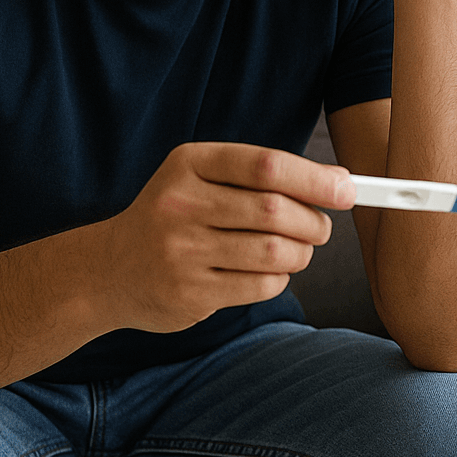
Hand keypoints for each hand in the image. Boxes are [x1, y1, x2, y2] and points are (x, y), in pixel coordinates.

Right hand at [91, 142, 355, 332]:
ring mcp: (181, 251)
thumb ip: (264, 175)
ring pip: (274, 252)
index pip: (266, 165)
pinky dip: (279, 278)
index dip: (315, 179)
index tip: (347, 191)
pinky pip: (260, 285)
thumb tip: (338, 182)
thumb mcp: (203, 177)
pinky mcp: (189, 293)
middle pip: (274, 210)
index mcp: (189, 164)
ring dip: (301, 253)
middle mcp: (180, 204)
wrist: (109, 270)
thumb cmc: (176, 215)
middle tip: (320, 228)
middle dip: (313, 221)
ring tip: (298, 250)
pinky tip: (269, 272)